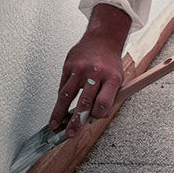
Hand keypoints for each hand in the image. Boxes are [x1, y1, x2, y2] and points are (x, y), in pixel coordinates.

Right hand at [49, 4, 130, 137]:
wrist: (102, 38)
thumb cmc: (110, 62)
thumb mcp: (117, 79)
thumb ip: (107, 98)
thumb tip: (92, 118)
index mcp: (112, 78)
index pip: (103, 103)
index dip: (97, 115)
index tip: (91, 121)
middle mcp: (96, 73)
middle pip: (84, 102)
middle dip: (75, 121)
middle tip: (70, 133)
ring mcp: (80, 69)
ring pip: (67, 95)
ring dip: (59, 113)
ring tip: (56, 125)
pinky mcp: (69, 66)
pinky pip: (62, 86)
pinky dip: (60, 99)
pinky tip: (58, 108)